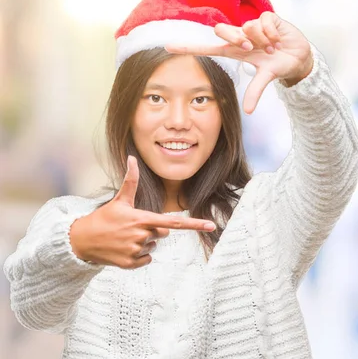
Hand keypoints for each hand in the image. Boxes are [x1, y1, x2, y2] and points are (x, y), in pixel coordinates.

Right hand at [69, 156, 215, 268]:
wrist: (82, 240)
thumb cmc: (105, 217)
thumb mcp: (120, 200)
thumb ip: (131, 180)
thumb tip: (132, 158)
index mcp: (142, 219)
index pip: (174, 223)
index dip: (194, 224)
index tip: (211, 225)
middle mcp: (141, 236)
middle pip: (163, 234)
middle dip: (153, 230)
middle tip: (133, 227)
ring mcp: (136, 251)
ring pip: (154, 247)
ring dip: (144, 244)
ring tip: (125, 238)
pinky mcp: (130, 264)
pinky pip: (147, 259)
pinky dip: (139, 256)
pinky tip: (124, 249)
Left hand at [166, 11, 313, 113]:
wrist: (300, 57)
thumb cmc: (279, 66)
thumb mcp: (266, 77)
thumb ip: (255, 91)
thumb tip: (248, 111)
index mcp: (236, 51)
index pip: (208, 48)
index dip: (189, 47)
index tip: (167, 47)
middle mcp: (242, 36)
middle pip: (222, 30)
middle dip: (235, 39)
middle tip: (252, 49)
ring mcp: (253, 26)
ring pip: (246, 27)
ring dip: (261, 40)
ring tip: (272, 47)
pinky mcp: (267, 18)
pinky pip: (263, 22)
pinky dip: (272, 33)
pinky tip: (278, 39)